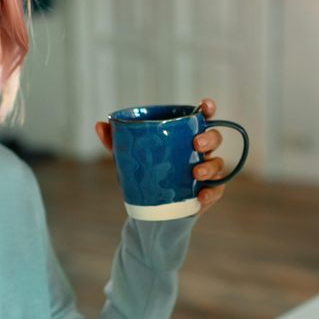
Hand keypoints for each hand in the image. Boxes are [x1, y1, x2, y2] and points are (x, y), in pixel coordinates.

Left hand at [94, 97, 226, 213]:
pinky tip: (200, 197)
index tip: (205, 105)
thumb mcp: (129, 159)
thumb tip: (99, 125)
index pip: (201, 118)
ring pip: (218, 163)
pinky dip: (211, 193)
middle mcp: (200, 152)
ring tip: (196, 173)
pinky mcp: (208, 193)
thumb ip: (116, 143)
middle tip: (196, 144)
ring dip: (210, 166)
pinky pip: (217, 190)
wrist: (150, 213)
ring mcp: (207, 172)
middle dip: (209, 138)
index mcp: (184, 137)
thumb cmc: (145, 176)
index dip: (207, 108)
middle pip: (214, 138)